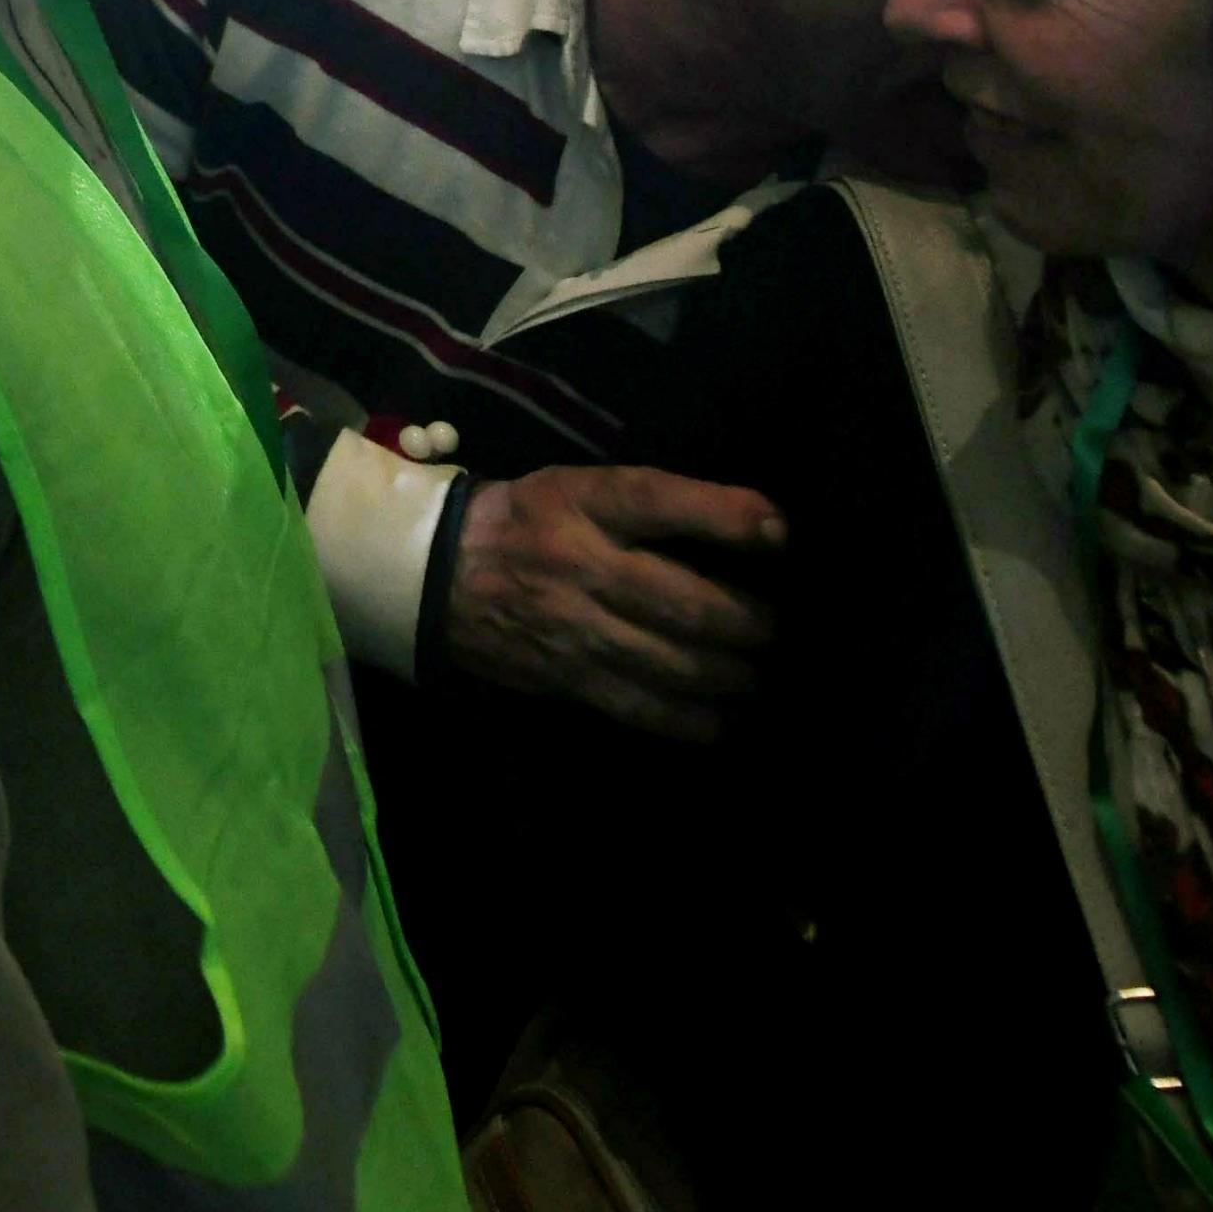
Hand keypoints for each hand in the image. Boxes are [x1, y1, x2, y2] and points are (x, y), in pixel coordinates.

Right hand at [433, 464, 784, 738]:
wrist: (431, 571)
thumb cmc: (525, 521)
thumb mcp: (576, 489)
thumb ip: (648, 506)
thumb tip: (749, 531)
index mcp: (583, 502)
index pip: (659, 500)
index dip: (725, 516)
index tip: (781, 535)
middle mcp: (581, 563)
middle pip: (683, 600)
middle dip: (745, 623)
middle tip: (772, 632)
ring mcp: (571, 625)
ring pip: (670, 661)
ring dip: (726, 675)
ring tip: (749, 677)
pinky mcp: (561, 675)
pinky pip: (635, 705)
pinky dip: (683, 719)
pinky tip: (713, 722)